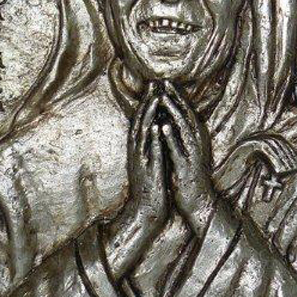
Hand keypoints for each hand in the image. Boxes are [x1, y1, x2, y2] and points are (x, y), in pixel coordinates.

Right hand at [103, 83, 167, 278]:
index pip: (142, 122)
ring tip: (155, 99)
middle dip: (147, 103)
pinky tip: (158, 126)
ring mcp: (142, 161)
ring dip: (149, 116)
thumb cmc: (150, 186)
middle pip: (140, 123)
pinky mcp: (149, 172)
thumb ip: (150, 146)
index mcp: (140, 150)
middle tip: (153, 84)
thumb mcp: (149, 161)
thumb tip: (156, 129)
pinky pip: (151, 152)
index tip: (154, 87)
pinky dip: (154, 139)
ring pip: (144, 135)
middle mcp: (138, 152)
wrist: (145, 212)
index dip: (147, 103)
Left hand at [159, 81, 215, 235]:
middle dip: (175, 98)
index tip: (165, 82)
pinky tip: (163, 126)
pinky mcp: (186, 166)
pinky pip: (177, 148)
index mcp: (195, 138)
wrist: (199, 200)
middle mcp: (196, 142)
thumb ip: (182, 135)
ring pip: (183, 128)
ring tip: (163, 98)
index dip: (176, 96)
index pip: (186, 112)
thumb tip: (172, 118)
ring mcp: (192, 154)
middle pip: (185, 115)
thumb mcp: (187, 151)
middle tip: (165, 82)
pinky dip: (171, 136)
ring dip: (173, 112)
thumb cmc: (190, 175)